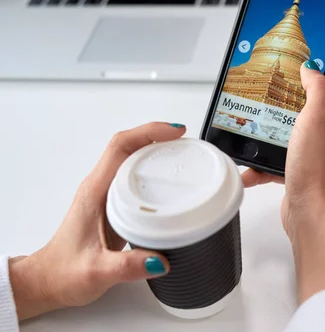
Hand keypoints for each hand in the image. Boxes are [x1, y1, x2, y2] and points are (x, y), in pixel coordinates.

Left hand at [9, 122, 186, 320]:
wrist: (48, 281)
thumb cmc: (64, 272)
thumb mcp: (96, 272)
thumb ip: (128, 266)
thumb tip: (161, 259)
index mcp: (94, 191)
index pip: (120, 147)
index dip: (149, 133)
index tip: (174, 133)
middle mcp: (99, 187)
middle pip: (129, 145)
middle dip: (158, 136)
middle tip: (186, 141)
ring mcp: (105, 193)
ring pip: (131, 158)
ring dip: (157, 150)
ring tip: (183, 154)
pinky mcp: (112, 203)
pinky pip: (134, 175)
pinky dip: (154, 169)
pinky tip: (170, 180)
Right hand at [242, 64, 324, 302]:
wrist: (312, 216)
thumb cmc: (318, 166)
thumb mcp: (318, 118)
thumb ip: (318, 88)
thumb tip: (312, 68)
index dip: (322, 62)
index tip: (298, 54)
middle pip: (315, 100)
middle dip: (292, 92)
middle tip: (270, 81)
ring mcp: (322, 150)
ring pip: (296, 127)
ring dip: (275, 126)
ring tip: (254, 117)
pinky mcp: (306, 169)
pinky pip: (284, 156)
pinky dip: (267, 160)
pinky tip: (249, 164)